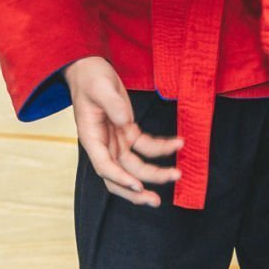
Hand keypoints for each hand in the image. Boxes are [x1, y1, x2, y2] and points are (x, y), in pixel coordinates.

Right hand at [64, 57, 181, 207]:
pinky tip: (178, 144)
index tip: (138, 185)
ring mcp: (117, 140)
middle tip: (156, 200)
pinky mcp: (128, 132)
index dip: (120, 178)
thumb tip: (126, 123)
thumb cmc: (90, 78)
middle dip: (137, 191)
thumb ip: (112, 105)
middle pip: (120, 176)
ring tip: (176, 174)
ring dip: (155, 173)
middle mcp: (104, 145)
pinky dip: (162, 148)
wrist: (90, 68)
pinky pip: (147, 146)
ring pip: (136, 166)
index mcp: (91, 138)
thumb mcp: (100, 87)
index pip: (104, 166)